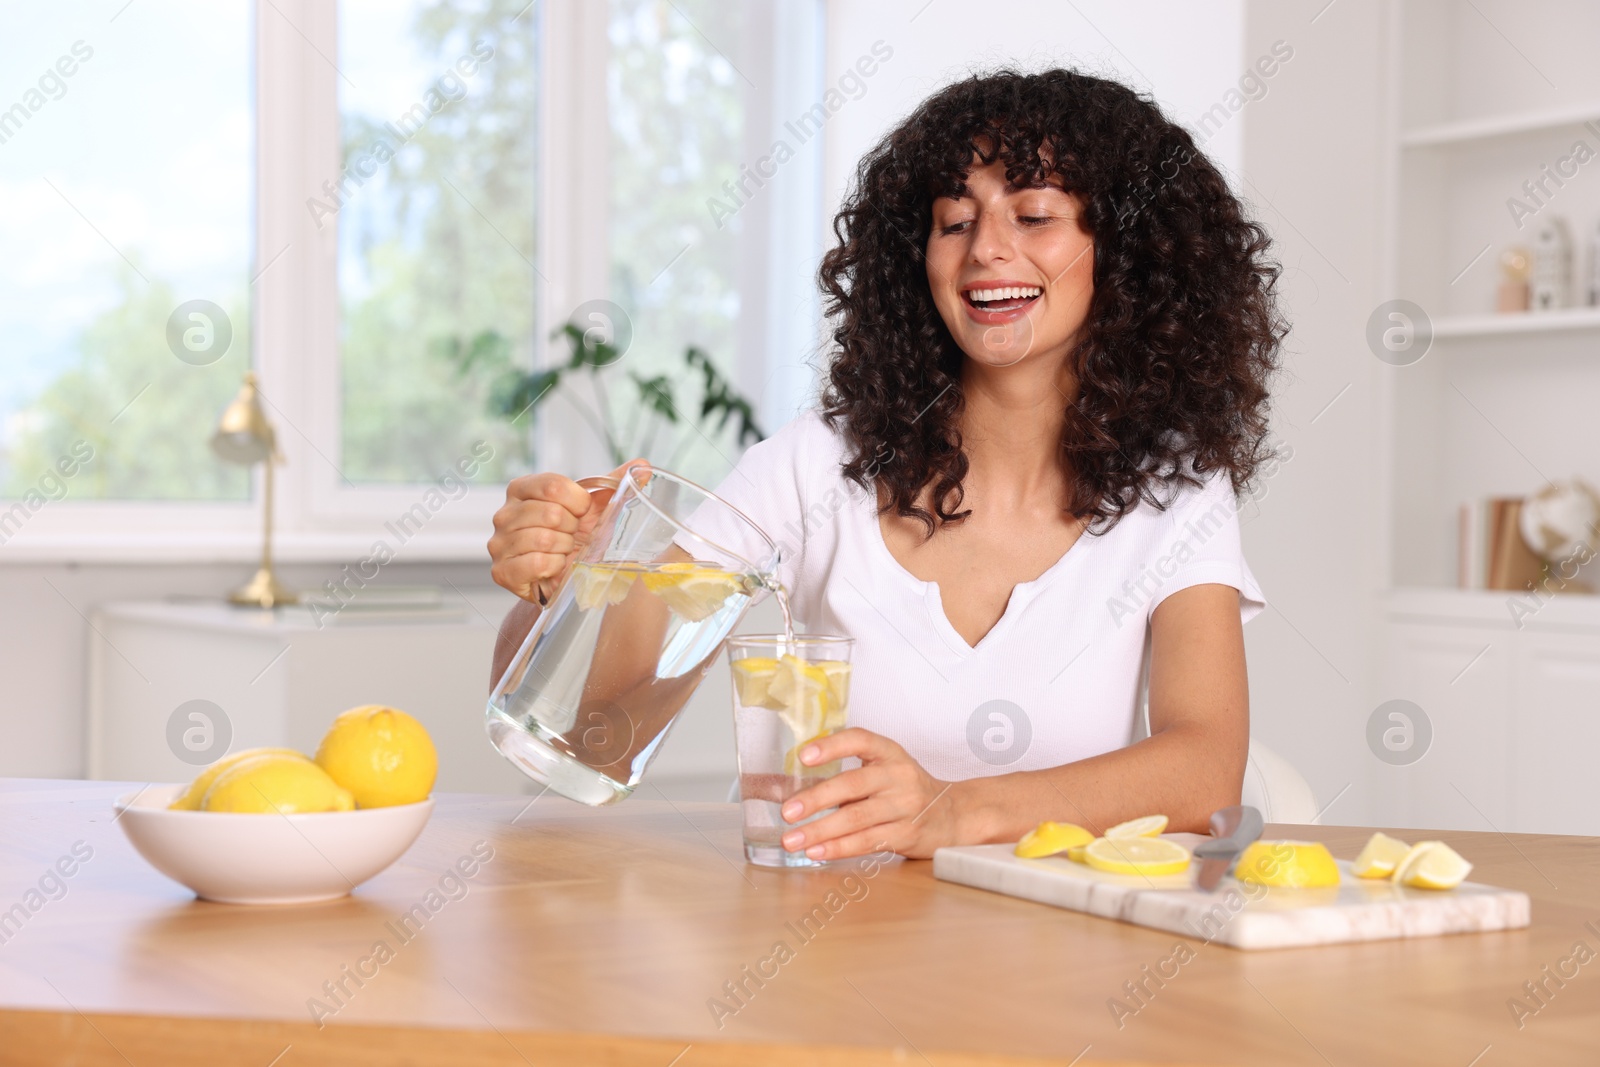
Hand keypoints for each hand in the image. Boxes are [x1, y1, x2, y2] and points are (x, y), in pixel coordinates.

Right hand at [488, 458, 644, 603]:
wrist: (564, 576)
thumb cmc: (578, 537)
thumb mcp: (596, 507)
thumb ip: (615, 483)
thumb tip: (643, 466)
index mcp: (522, 489)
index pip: (553, 486)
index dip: (578, 503)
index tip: (583, 514)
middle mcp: (504, 513)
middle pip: (551, 513)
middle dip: (573, 530)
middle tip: (573, 537)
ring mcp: (499, 543)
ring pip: (543, 539)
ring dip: (564, 549)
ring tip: (563, 552)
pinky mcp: (502, 571)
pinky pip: (535, 563)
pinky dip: (553, 567)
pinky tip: (554, 566)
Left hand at [779, 728, 958, 860]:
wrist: (953, 815)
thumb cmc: (905, 790)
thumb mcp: (882, 770)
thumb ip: (844, 775)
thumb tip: (784, 787)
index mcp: (889, 752)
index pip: (860, 740)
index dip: (832, 746)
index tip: (804, 755)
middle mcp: (898, 776)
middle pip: (852, 784)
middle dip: (815, 799)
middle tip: (787, 812)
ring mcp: (905, 806)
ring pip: (856, 818)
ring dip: (820, 830)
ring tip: (792, 839)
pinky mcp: (907, 834)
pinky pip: (867, 842)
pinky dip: (839, 848)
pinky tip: (817, 852)